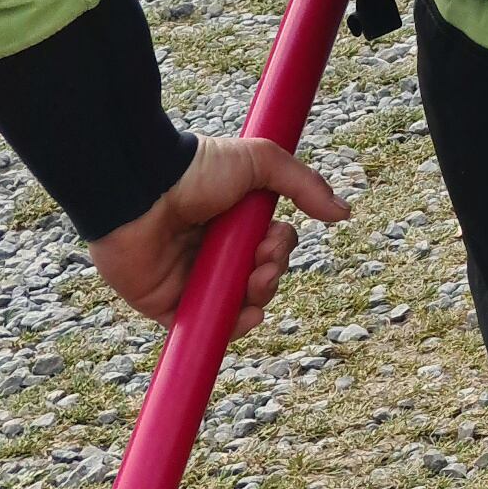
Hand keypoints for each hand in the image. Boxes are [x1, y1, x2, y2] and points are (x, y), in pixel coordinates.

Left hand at [87, 135, 347, 323]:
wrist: (143, 190)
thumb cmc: (198, 171)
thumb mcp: (261, 162)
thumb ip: (305, 185)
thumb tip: (344, 213)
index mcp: (233, 222)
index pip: (270, 246)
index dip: (279, 250)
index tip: (270, 240)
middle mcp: (214, 251)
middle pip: (258, 278)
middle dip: (271, 275)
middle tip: (260, 264)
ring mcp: (191, 278)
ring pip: (236, 304)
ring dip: (256, 299)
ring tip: (253, 284)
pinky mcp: (166, 303)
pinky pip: (202, 324)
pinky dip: (227, 326)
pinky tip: (244, 317)